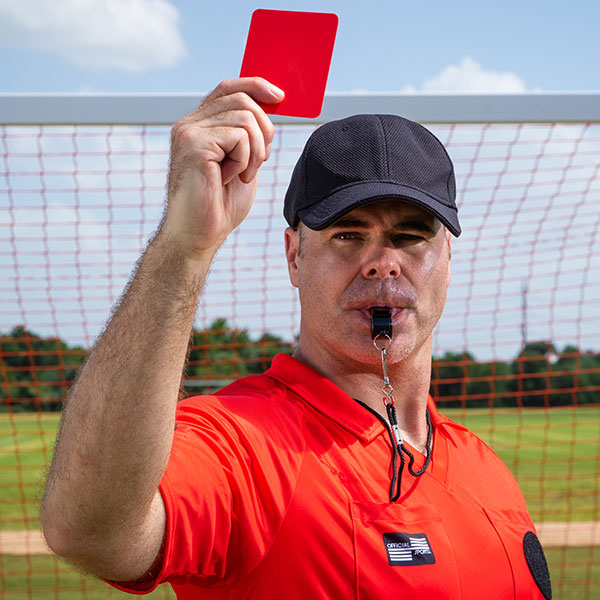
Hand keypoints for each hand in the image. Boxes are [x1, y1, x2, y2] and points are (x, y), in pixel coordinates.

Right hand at [159, 77, 283, 260]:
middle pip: (241, 98)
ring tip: (242, 175)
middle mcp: (189, 124)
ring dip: (255, 151)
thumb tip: (272, 108)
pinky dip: (244, 160)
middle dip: (264, 129)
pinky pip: (239, 136)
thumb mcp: (242, 164)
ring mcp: (188, 132)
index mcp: (198, 126)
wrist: (198, 236)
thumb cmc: (218, 206)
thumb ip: (249, 137)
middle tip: (260, 161)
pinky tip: (229, 179)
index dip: (255, 85)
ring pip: (245, 116)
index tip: (279, 96)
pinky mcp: (194, 144)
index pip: (227, 88)